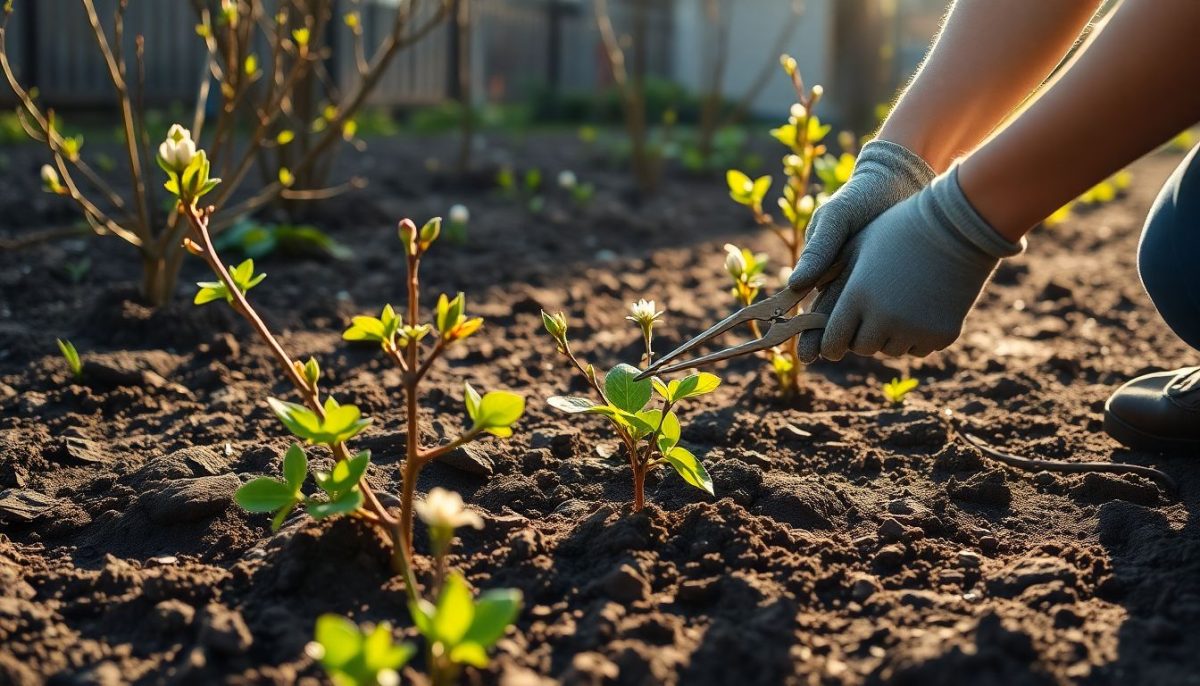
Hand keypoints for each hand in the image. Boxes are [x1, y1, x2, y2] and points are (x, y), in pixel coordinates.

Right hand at [789, 140, 933, 361]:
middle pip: (836, 323)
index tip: (808, 353)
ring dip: (864, 334)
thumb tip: (795, 285)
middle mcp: (847, 284)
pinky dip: (893, 321)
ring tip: (866, 347)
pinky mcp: (899, 284)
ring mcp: (873, 286)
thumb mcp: (837, 218)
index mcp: (825, 272)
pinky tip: (900, 333)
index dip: (807, 334)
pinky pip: (893, 309)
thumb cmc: (861, 197)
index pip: (812, 310)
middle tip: (831, 356)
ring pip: (864, 319)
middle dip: (831, 342)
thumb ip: (819, 249)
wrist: (900, 181)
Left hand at [813, 167, 1024, 359]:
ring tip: (897, 305)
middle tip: (869, 315)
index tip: (832, 341)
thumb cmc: (898, 228)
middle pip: (861, 348)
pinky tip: (920, 307)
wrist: (958, 225)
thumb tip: (791, 289)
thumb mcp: (854, 244)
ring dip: (889, 335)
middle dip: (860, 335)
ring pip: (890, 350)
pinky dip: (916, 335)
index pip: (833, 342)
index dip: (830, 344)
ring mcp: (915, 329)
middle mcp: (883, 319)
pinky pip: (919, 348)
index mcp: (857, 296)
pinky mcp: (941, 335)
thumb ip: (822, 272)